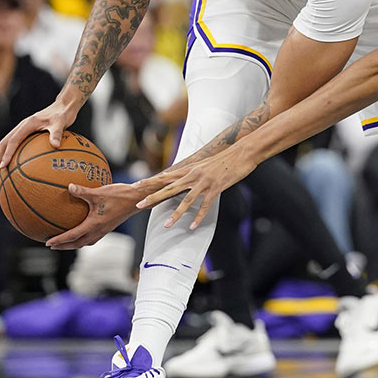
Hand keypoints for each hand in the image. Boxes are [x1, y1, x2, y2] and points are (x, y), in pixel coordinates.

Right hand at [0, 98, 80, 175]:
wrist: (64, 106)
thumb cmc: (62, 114)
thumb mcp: (60, 123)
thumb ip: (57, 133)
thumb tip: (56, 146)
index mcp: (27, 124)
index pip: (13, 141)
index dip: (6, 154)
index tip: (2, 167)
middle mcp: (22, 126)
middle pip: (4, 144)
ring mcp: (24, 130)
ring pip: (8, 144)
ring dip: (2, 157)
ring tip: (2, 173)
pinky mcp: (28, 133)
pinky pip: (18, 145)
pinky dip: (14, 155)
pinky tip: (18, 167)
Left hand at [46, 183, 144, 249]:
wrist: (137, 199)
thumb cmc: (120, 195)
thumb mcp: (99, 192)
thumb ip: (83, 191)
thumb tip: (69, 187)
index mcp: (94, 224)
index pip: (73, 236)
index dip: (59, 240)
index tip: (48, 243)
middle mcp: (99, 230)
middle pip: (78, 244)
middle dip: (64, 246)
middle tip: (52, 246)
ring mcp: (104, 230)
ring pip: (85, 242)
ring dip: (73, 244)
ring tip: (64, 242)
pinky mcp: (108, 227)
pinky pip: (92, 237)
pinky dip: (83, 238)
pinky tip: (81, 231)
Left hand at [134, 147, 256, 228]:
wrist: (242, 151)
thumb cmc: (225, 158)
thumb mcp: (205, 164)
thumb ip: (193, 172)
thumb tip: (184, 178)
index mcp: (190, 169)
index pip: (165, 176)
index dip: (150, 181)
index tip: (136, 186)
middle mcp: (194, 175)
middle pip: (169, 188)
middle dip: (153, 197)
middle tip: (139, 204)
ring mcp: (204, 182)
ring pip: (186, 200)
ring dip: (176, 214)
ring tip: (167, 225)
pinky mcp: (216, 187)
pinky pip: (205, 205)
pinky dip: (199, 216)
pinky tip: (193, 225)